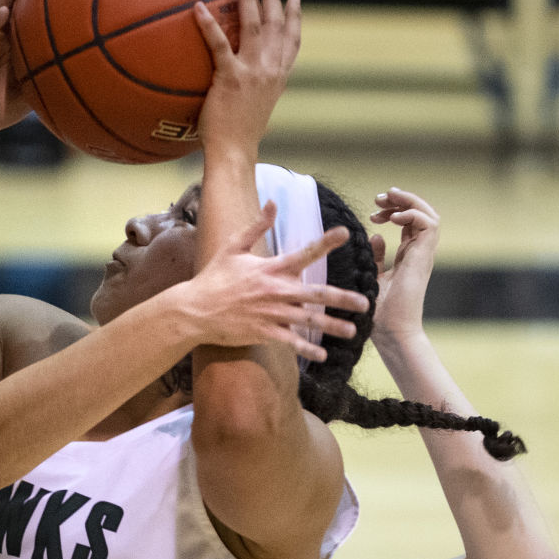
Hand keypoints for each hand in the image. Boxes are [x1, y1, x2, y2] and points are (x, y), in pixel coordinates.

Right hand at [172, 202, 364, 361]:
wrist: (193, 310)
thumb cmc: (214, 277)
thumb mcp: (233, 247)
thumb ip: (257, 225)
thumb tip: (273, 203)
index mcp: (270, 268)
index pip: (303, 253)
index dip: (325, 242)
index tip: (345, 234)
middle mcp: (274, 290)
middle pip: (315, 294)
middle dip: (342, 298)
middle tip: (364, 303)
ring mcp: (270, 313)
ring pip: (308, 320)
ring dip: (332, 326)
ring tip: (352, 331)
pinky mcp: (263, 332)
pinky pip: (290, 341)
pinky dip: (307, 349)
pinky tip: (322, 355)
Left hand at [194, 0, 300, 155]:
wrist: (235, 152)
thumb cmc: (240, 140)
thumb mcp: (257, 114)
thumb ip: (256, 97)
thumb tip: (246, 97)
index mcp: (278, 79)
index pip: (292, 43)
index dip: (295, 19)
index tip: (295, 0)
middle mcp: (270, 70)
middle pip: (277, 25)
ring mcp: (252, 72)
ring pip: (254, 25)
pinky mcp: (230, 77)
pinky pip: (219, 44)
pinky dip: (209, 24)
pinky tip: (200, 7)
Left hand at [368, 187, 439, 348]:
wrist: (392, 332)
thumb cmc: (380, 313)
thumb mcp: (372, 276)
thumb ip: (376, 256)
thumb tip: (376, 235)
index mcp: (409, 256)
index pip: (410, 223)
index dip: (395, 210)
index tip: (373, 211)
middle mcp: (419, 253)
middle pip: (421, 214)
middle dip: (402, 200)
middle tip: (379, 198)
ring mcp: (424, 254)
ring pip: (429, 215)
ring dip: (409, 201)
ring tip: (387, 199)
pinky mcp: (424, 258)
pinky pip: (429, 225)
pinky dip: (413, 215)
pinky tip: (393, 218)